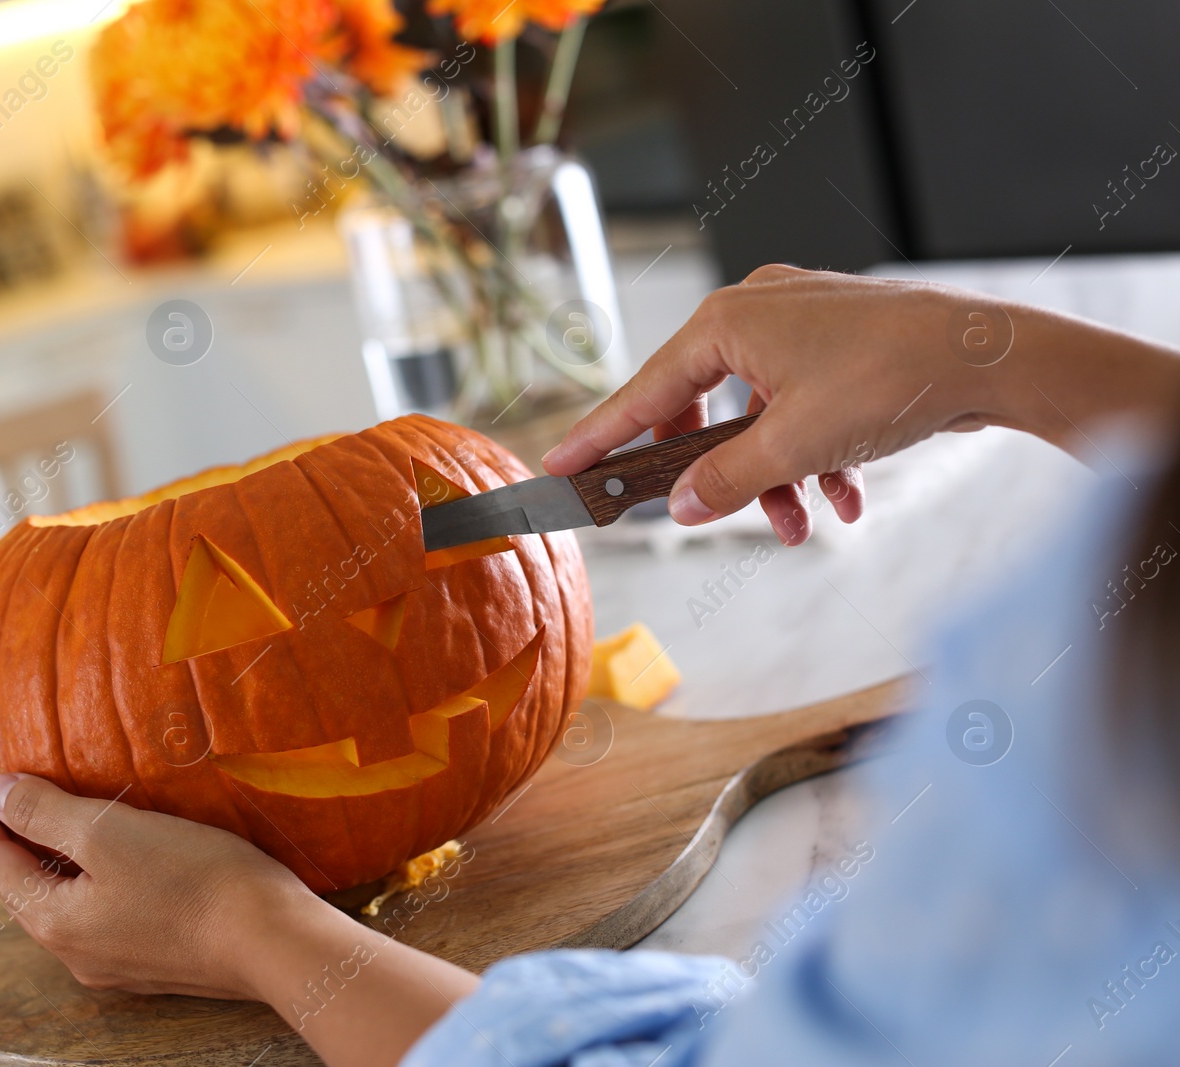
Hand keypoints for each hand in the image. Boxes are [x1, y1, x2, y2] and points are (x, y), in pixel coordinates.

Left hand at [0, 774, 478, 1066]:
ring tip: (51, 825)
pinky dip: (89, 879)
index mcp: (55, 921)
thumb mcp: (109, 833)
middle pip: (27, 889)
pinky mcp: (156, 960)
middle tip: (1, 802)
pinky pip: (103, 913)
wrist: (274, 941)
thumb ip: (46, 813)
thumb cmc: (193, 880)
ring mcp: (117, 962)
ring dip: (51, 862)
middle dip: (10, 844)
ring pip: (66, 903)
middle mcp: (77, 952)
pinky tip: (112, 861)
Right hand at [544, 265, 1179, 543]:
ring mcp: (799, 323)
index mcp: (726, 323)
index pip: (643, 390)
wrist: (992, 359)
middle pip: (700, 403)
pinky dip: (813, 455)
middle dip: (716, 472)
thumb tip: (679, 506)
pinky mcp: (837, 342)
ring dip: (774, 476)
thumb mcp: (794, 446)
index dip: (600, 436)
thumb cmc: (892, 379)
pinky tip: (843, 499)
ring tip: (803, 523)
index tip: (558, 467)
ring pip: (757, 413)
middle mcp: (755, 312)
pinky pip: (801, 405)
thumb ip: (724, 480)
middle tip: (707, 513)